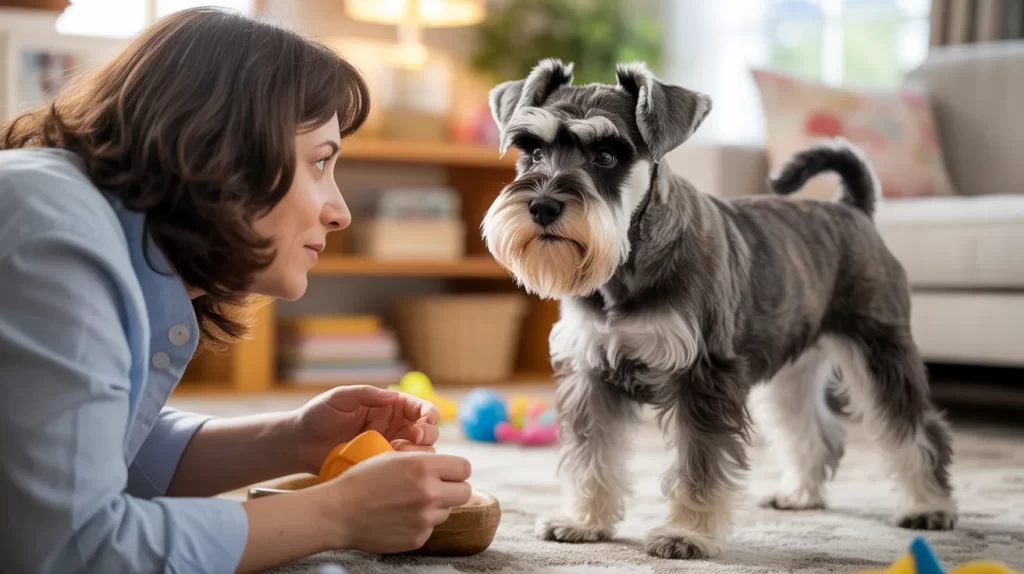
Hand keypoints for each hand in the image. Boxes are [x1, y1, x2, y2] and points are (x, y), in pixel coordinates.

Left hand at [292, 385, 440, 473]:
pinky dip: (402, 469)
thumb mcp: (341, 398)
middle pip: (428, 431)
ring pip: (420, 454)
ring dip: (417, 453)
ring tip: (397, 452)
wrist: (298, 443)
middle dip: (428, 434)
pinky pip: (400, 470)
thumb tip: (393, 396)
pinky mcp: (380, 468)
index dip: (429, 414)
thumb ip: (366, 394)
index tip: (423, 422)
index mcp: (389, 407)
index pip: (420, 408)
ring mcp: (388, 449)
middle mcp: (394, 427)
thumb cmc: (317, 415)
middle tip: (415, 438)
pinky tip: (389, 467)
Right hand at [320, 450, 472, 552]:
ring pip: (447, 511)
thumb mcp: (394, 456)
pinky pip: (430, 528)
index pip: (464, 467)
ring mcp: (424, 518)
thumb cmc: (362, 480)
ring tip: (408, 503)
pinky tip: (399, 517)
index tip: (447, 472)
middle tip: (436, 488)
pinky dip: (419, 523)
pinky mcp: (418, 538)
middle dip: (453, 488)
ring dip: (435, 507)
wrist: (338, 512)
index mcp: (424, 466)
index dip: (456, 470)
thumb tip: (447, 465)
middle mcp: (429, 493)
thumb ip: (424, 460)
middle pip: (465, 492)